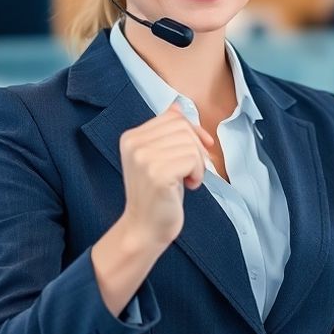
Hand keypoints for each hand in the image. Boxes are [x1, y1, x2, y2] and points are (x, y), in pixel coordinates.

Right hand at [117, 102, 214, 250]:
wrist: (145, 228)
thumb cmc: (159, 193)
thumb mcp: (159, 157)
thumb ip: (167, 132)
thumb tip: (178, 105)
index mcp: (131, 137)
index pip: (173, 117)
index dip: (193, 130)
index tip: (203, 146)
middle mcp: (133, 144)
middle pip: (183, 128)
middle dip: (196, 148)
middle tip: (192, 170)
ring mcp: (143, 158)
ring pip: (189, 143)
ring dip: (198, 163)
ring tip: (189, 179)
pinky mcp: (157, 173)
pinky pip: (192, 159)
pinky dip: (198, 173)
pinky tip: (189, 186)